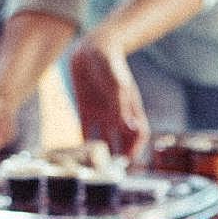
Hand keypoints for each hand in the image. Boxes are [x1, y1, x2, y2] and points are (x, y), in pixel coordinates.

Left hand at [69, 38, 149, 158]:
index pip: (139, 134)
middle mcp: (118, 113)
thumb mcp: (116, 82)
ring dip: (102, 152)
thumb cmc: (109, 60)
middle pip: (122, 141)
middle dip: (119, 156)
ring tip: (95, 167)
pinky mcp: (86, 109)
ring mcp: (102, 112)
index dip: (136, 148)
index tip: (130, 162)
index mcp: (131, 107)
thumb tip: (130, 130)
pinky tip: (77, 153)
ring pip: (104, 139)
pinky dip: (83, 142)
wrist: (93, 46)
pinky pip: (86, 130)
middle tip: (112, 172)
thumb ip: (121, 105)